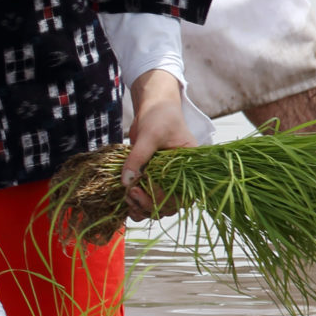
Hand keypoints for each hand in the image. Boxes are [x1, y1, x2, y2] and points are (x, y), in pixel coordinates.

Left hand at [121, 69, 192, 220]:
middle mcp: (180, 179)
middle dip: (147, 205)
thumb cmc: (160, 117)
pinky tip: (124, 196)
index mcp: (190, 170)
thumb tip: (126, 181)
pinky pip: (146, 198)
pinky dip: (135, 202)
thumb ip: (138, 157)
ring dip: (140, 207)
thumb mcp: (149, 136)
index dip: (158, 199)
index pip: (179, 197)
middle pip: (167, 207)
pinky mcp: (152, 179)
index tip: (136, 190)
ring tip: (126, 196)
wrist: (154, 108)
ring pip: (156, 206)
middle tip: (129, 194)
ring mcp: (166, 180)